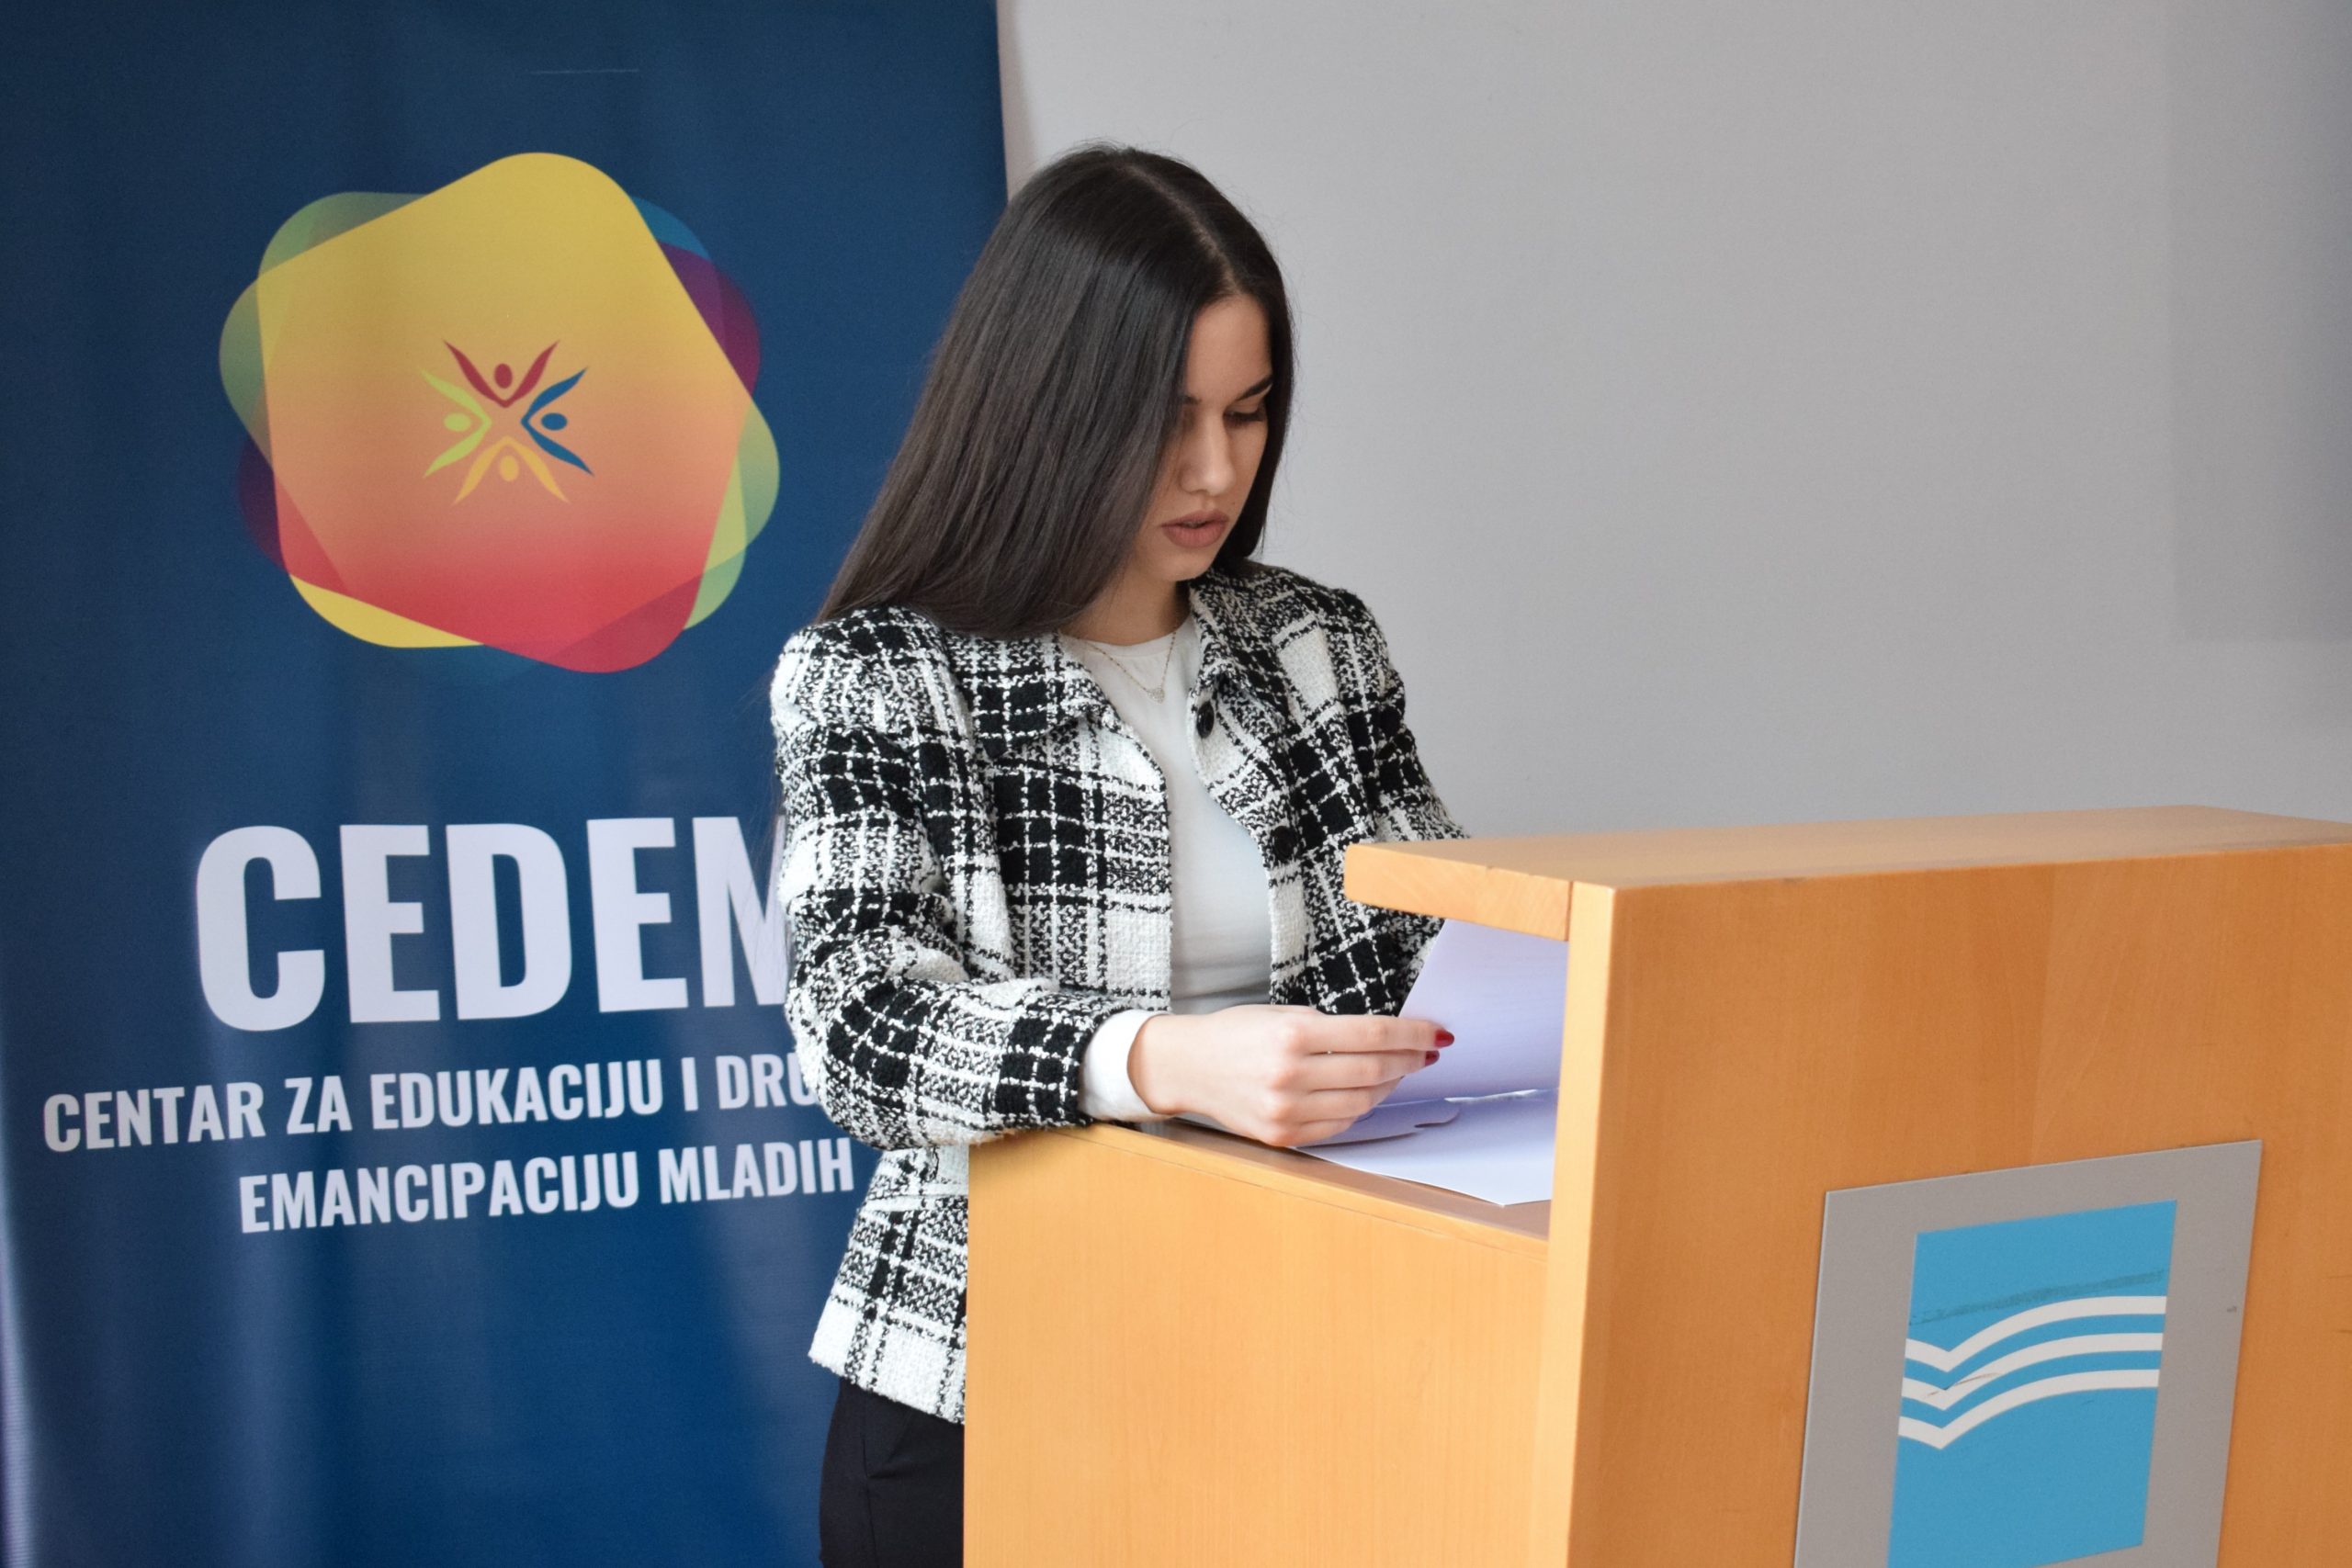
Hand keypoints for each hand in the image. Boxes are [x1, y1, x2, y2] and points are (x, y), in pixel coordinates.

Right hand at [1125, 1004, 1447, 1147]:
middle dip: (1410, 1061)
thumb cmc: (1236, 1033)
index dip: (1413, 1034)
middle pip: (1374, 1071)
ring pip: (1362, 1102)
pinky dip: (1360, 1107)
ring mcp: (1287, 1111)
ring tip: (1399, 1071)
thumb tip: (1387, 1039)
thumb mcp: (1282, 1015)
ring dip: (1389, 1086)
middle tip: (1426, 1052)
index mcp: (1292, 1036)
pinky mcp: (1283, 1136)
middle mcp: (1290, 1076)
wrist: (1188, 1066)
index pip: (1372, 1036)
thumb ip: (1331, 1028)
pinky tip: (1366, 1092)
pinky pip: (1339, 1125)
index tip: (1436, 1032)